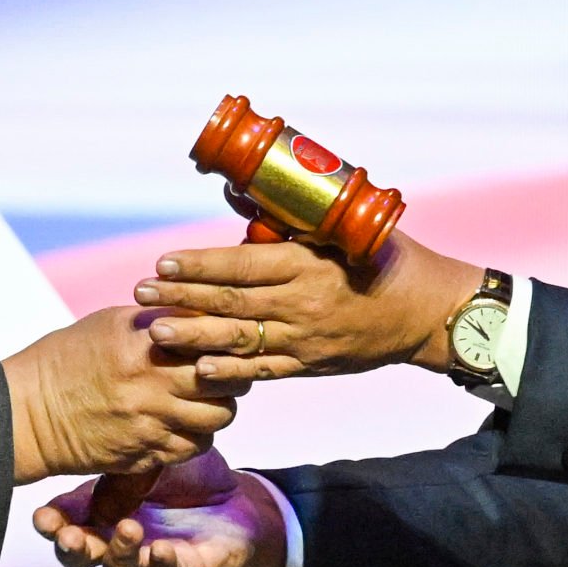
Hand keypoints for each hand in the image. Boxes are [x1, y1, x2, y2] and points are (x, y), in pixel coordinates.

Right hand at [2, 306, 241, 482]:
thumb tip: (203, 311)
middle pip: (225, 382)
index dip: (226, 339)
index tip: (225, 338)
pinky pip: (192, 448)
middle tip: (224, 372)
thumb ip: (160, 318)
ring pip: (216, 419)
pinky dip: (195, 436)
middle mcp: (152, 385)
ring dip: (216, 409)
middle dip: (231, 376)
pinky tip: (182, 424)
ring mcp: (150, 424)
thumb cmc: (67, 359)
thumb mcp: (111, 323)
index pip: (211, 338)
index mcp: (144, 344)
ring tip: (203, 400)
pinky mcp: (145, 455)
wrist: (29, 413)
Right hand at [36, 447, 288, 566]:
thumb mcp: (151, 455)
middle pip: (81, 556)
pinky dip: (160, 563)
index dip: (51, 525)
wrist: (236, 500)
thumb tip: (91, 444)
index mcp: (103, 512)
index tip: (42, 518)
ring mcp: (148, 558)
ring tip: (128, 529)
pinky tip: (158, 549)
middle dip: (72, 549)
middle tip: (69, 537)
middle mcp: (118, 541)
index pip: (66, 523)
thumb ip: (123, 457)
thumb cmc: (186, 477)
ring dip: (118, 553)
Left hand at [136, 232, 484, 387]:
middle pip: (230, 302)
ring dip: (194, 335)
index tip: (164, 262)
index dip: (199, 265)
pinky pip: (264, 371)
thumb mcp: (341, 230)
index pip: (241, 265)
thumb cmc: (382, 258)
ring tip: (157, 331)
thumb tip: (236, 194)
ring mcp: (305, 338)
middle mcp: (302, 303)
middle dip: (181, 297)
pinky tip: (199, 369)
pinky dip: (231, 372)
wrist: (426, 311)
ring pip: (240, 338)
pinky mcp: (310, 364)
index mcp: (307, 264)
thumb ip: (289, 220)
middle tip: (141, 293)